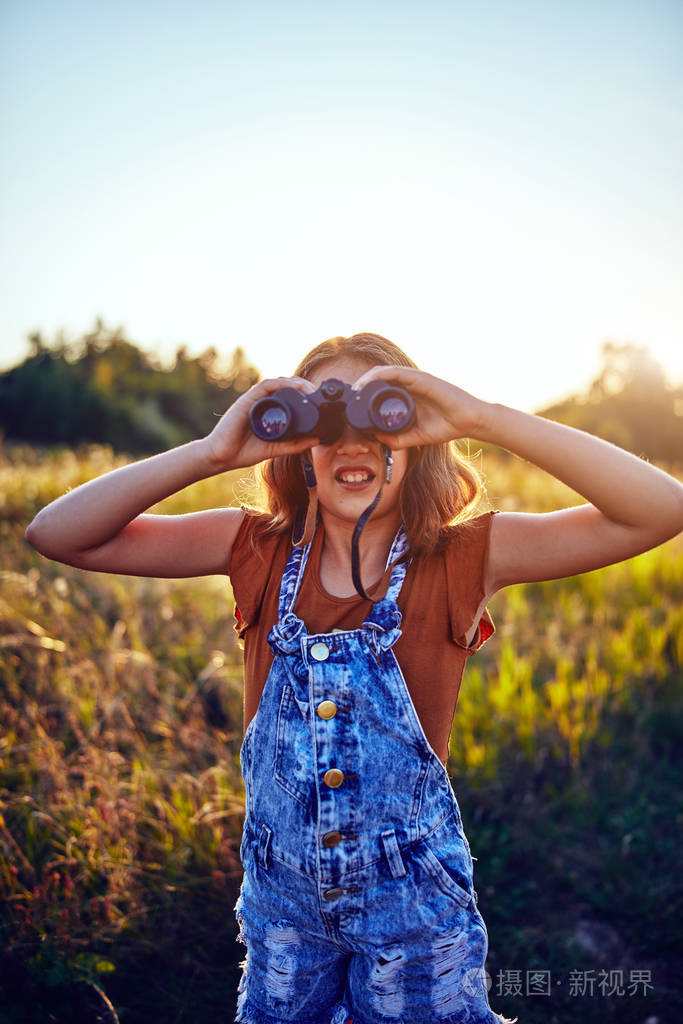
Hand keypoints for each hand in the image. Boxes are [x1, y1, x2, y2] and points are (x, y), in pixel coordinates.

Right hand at [201, 376, 320, 470]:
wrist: (221, 457)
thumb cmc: (243, 452)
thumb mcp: (276, 449)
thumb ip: (294, 445)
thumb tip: (316, 440)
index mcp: (268, 410)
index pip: (289, 395)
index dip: (305, 393)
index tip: (319, 399)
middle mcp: (262, 402)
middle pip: (286, 386)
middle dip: (304, 386)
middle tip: (318, 393)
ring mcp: (254, 400)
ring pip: (278, 382)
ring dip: (296, 382)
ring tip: (310, 390)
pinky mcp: (247, 400)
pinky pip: (265, 386)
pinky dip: (281, 384)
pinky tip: (293, 387)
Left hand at [351, 365, 486, 448]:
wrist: (468, 421)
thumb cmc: (446, 426)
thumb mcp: (415, 436)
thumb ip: (397, 439)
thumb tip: (376, 439)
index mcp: (407, 396)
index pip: (381, 390)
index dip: (365, 395)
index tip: (352, 404)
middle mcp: (408, 385)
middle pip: (379, 379)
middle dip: (361, 386)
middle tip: (349, 398)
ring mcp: (414, 379)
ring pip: (384, 373)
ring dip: (366, 379)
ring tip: (355, 390)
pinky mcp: (420, 377)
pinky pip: (395, 372)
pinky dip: (379, 375)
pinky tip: (368, 382)